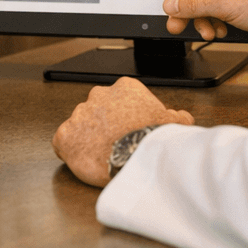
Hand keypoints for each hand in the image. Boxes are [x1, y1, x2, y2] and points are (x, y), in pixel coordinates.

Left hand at [52, 77, 193, 187]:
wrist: (136, 156)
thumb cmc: (154, 139)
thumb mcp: (174, 122)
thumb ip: (176, 116)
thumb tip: (183, 117)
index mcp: (124, 87)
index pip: (120, 99)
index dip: (125, 117)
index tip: (130, 130)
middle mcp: (99, 95)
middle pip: (99, 110)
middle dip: (105, 125)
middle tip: (116, 143)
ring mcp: (80, 114)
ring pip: (82, 125)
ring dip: (89, 138)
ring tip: (102, 155)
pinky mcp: (65, 135)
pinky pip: (63, 142)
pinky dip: (71, 151)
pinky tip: (84, 160)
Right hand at [155, 0, 247, 47]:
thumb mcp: (225, 3)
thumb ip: (194, 4)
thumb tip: (171, 4)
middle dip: (186, 9)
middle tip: (177, 25)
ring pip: (204, 2)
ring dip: (202, 19)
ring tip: (208, 32)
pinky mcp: (239, 3)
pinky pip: (216, 11)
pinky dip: (214, 22)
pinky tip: (220, 31)